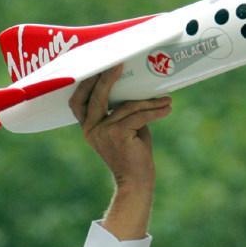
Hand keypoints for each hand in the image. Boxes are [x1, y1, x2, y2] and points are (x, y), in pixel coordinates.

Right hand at [69, 65, 171, 239]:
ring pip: (127, 106)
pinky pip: (138, 115)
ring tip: (165, 101)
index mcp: (88, 127)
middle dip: (108, 78)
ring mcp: (102, 132)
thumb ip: (122, 111)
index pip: (79, 102)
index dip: (86, 83)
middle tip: (121, 64)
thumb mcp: (124, 129)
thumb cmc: (133, 155)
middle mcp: (91, 129)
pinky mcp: (117, 134)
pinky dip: (155, 111)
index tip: (99, 67)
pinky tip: (167, 108)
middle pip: (97, 96)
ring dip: (149, 102)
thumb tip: (135, 88)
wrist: (136, 182)